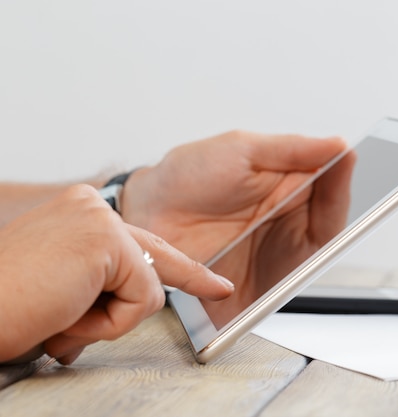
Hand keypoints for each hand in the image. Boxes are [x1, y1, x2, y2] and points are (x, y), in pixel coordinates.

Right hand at [0, 185, 232, 364]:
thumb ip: (101, 284)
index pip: (141, 242)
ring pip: (147, 287)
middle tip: (220, 289)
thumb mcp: (65, 289)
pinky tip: (70, 312)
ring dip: (109, 320)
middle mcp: (90, 207)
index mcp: (78, 214)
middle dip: (192, 278)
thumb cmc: (9, 306)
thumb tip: (134, 298)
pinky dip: (110, 323)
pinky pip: (142, 298)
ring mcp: (99, 220)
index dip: (181, 266)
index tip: (212, 280)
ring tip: (63, 315)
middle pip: (157, 255)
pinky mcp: (106, 241)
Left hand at [204, 147, 355, 325]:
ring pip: (320, 247)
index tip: (345, 157)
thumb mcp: (240, 150)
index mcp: (287, 183)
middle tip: (338, 183)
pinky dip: (304, 269)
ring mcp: (279, 249)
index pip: (328, 180)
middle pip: (331, 215)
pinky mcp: (267, 282)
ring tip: (319, 214)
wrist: (147, 214)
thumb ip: (290, 150)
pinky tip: (299, 254)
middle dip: (338, 201)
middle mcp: (288, 217)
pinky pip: (296, 280)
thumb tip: (335, 145)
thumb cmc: (187, 178)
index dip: (339, 173)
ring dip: (325, 235)